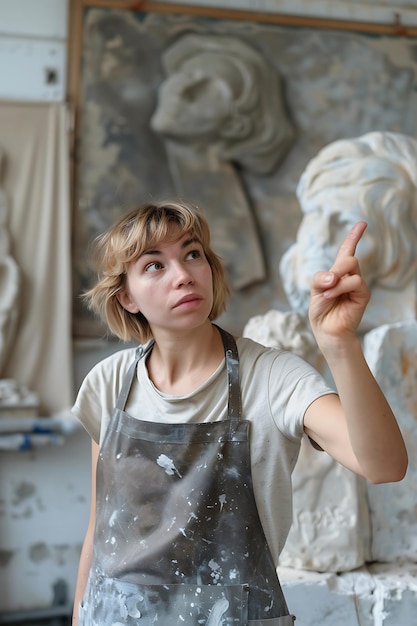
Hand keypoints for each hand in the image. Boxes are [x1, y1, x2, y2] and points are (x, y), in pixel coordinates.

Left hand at [308, 221, 370, 344]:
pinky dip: (339, 288)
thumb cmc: (321, 311)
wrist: (327, 331)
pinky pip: (353, 281)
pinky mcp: (363, 294)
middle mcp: (349, 276)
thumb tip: (333, 275)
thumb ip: (320, 278)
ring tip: (326, 295)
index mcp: (337, 272)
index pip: (347, 250)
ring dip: (335, 281)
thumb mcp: (314, 290)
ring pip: (351, 267)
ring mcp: (357, 285)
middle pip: (349, 257)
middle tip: (327, 283)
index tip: (362, 224)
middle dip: (336, 267)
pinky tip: (330, 296)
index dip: (354, 237)